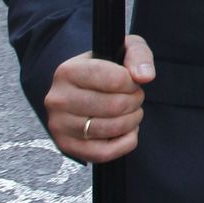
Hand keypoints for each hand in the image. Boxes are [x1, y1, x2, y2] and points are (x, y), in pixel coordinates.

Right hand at [45, 35, 155, 163]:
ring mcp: (59, 125)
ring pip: (111, 128)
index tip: (131, 81)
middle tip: (134, 97)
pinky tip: (126, 130)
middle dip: (135, 101)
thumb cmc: (107, 68)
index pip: (116, 79)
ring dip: (133, 120)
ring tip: (131, 111)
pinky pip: (104, 153)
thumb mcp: (124, 49)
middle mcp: (58, 99)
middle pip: (115, 106)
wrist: (82, 89)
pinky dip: (125, 142)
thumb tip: (145, 76)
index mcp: (68, 71)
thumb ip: (139, 56)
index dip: (133, 82)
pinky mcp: (66, 146)